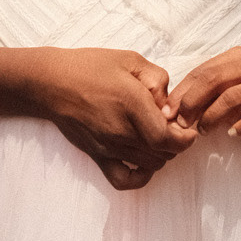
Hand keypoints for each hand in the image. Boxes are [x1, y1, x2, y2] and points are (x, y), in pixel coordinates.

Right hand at [27, 46, 197, 188]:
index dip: (185, 137)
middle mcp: (122, 130)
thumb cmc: (91, 67)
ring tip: (158, 137)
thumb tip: (169, 106)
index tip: (187, 127)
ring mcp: (109, 147)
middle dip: (177, 143)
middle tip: (174, 127)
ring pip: (150, 165)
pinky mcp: (97, 156)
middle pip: (164, 154)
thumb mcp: (131, 60)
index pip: (169, 138)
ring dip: (162, 155)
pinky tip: (143, 162)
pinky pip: (123, 180)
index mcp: (133, 104)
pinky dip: (139, 177)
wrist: (52, 83)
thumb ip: (158, 79)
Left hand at [165, 48, 240, 144]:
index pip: (203, 71)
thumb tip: (175, 110)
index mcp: (238, 58)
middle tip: (181, 123)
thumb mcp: (233, 89)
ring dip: (213, 116)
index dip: (182, 93)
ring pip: (234, 96)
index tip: (167, 113)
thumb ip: (209, 95)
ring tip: (202, 131)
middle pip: (215, 80)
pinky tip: (232, 134)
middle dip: (192, 102)